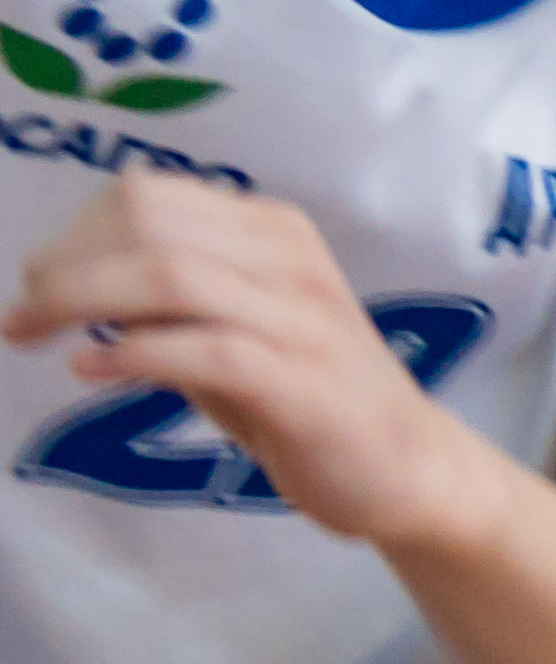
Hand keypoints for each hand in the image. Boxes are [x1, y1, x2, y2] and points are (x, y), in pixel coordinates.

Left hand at [5, 178, 490, 550]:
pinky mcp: (304, 384)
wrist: (409, 466)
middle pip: (148, 225)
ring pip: (171, 276)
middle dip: (65, 267)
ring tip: (34, 335)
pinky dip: (133, 353)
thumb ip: (166, 300)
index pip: (146, 198)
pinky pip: (205, 349)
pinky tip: (91, 368)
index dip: (72, 235)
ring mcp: (303, 320)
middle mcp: (292, 260)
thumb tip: (64, 285)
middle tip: (25, 318)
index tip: (37, 288)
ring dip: (79, 301)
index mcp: (274, 232)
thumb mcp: (234, 328)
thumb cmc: (307, 396)